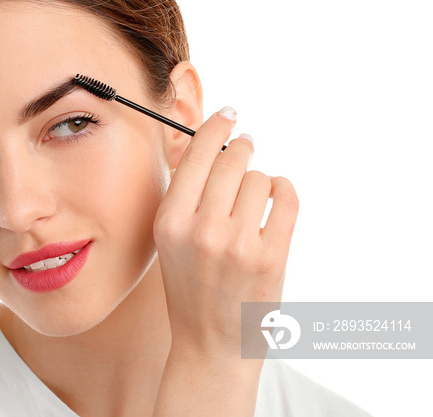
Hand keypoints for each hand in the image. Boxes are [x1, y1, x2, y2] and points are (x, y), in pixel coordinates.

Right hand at [153, 107, 298, 361]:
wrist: (211, 343)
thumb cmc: (190, 285)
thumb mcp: (170, 239)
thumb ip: (185, 194)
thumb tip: (212, 144)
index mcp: (170, 222)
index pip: (196, 155)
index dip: (216, 127)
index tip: (229, 113)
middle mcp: (201, 230)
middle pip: (232, 159)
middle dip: (243, 148)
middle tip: (246, 147)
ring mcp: (238, 245)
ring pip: (260, 178)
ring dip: (260, 182)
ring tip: (252, 202)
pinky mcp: (271, 257)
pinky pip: (286, 197)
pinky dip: (284, 190)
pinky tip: (276, 197)